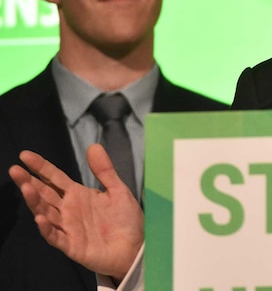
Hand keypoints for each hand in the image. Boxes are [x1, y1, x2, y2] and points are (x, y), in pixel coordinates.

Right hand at [8, 144, 143, 281]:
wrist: (135, 248)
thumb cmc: (125, 220)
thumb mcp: (118, 190)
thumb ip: (105, 171)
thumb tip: (94, 145)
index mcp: (77, 195)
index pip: (54, 178)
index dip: (41, 167)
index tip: (25, 155)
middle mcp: (68, 210)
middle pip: (44, 194)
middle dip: (29, 181)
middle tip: (14, 170)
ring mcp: (68, 227)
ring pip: (45, 213)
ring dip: (35, 201)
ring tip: (25, 187)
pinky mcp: (71, 245)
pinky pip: (55, 236)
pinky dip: (47, 228)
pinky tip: (40, 218)